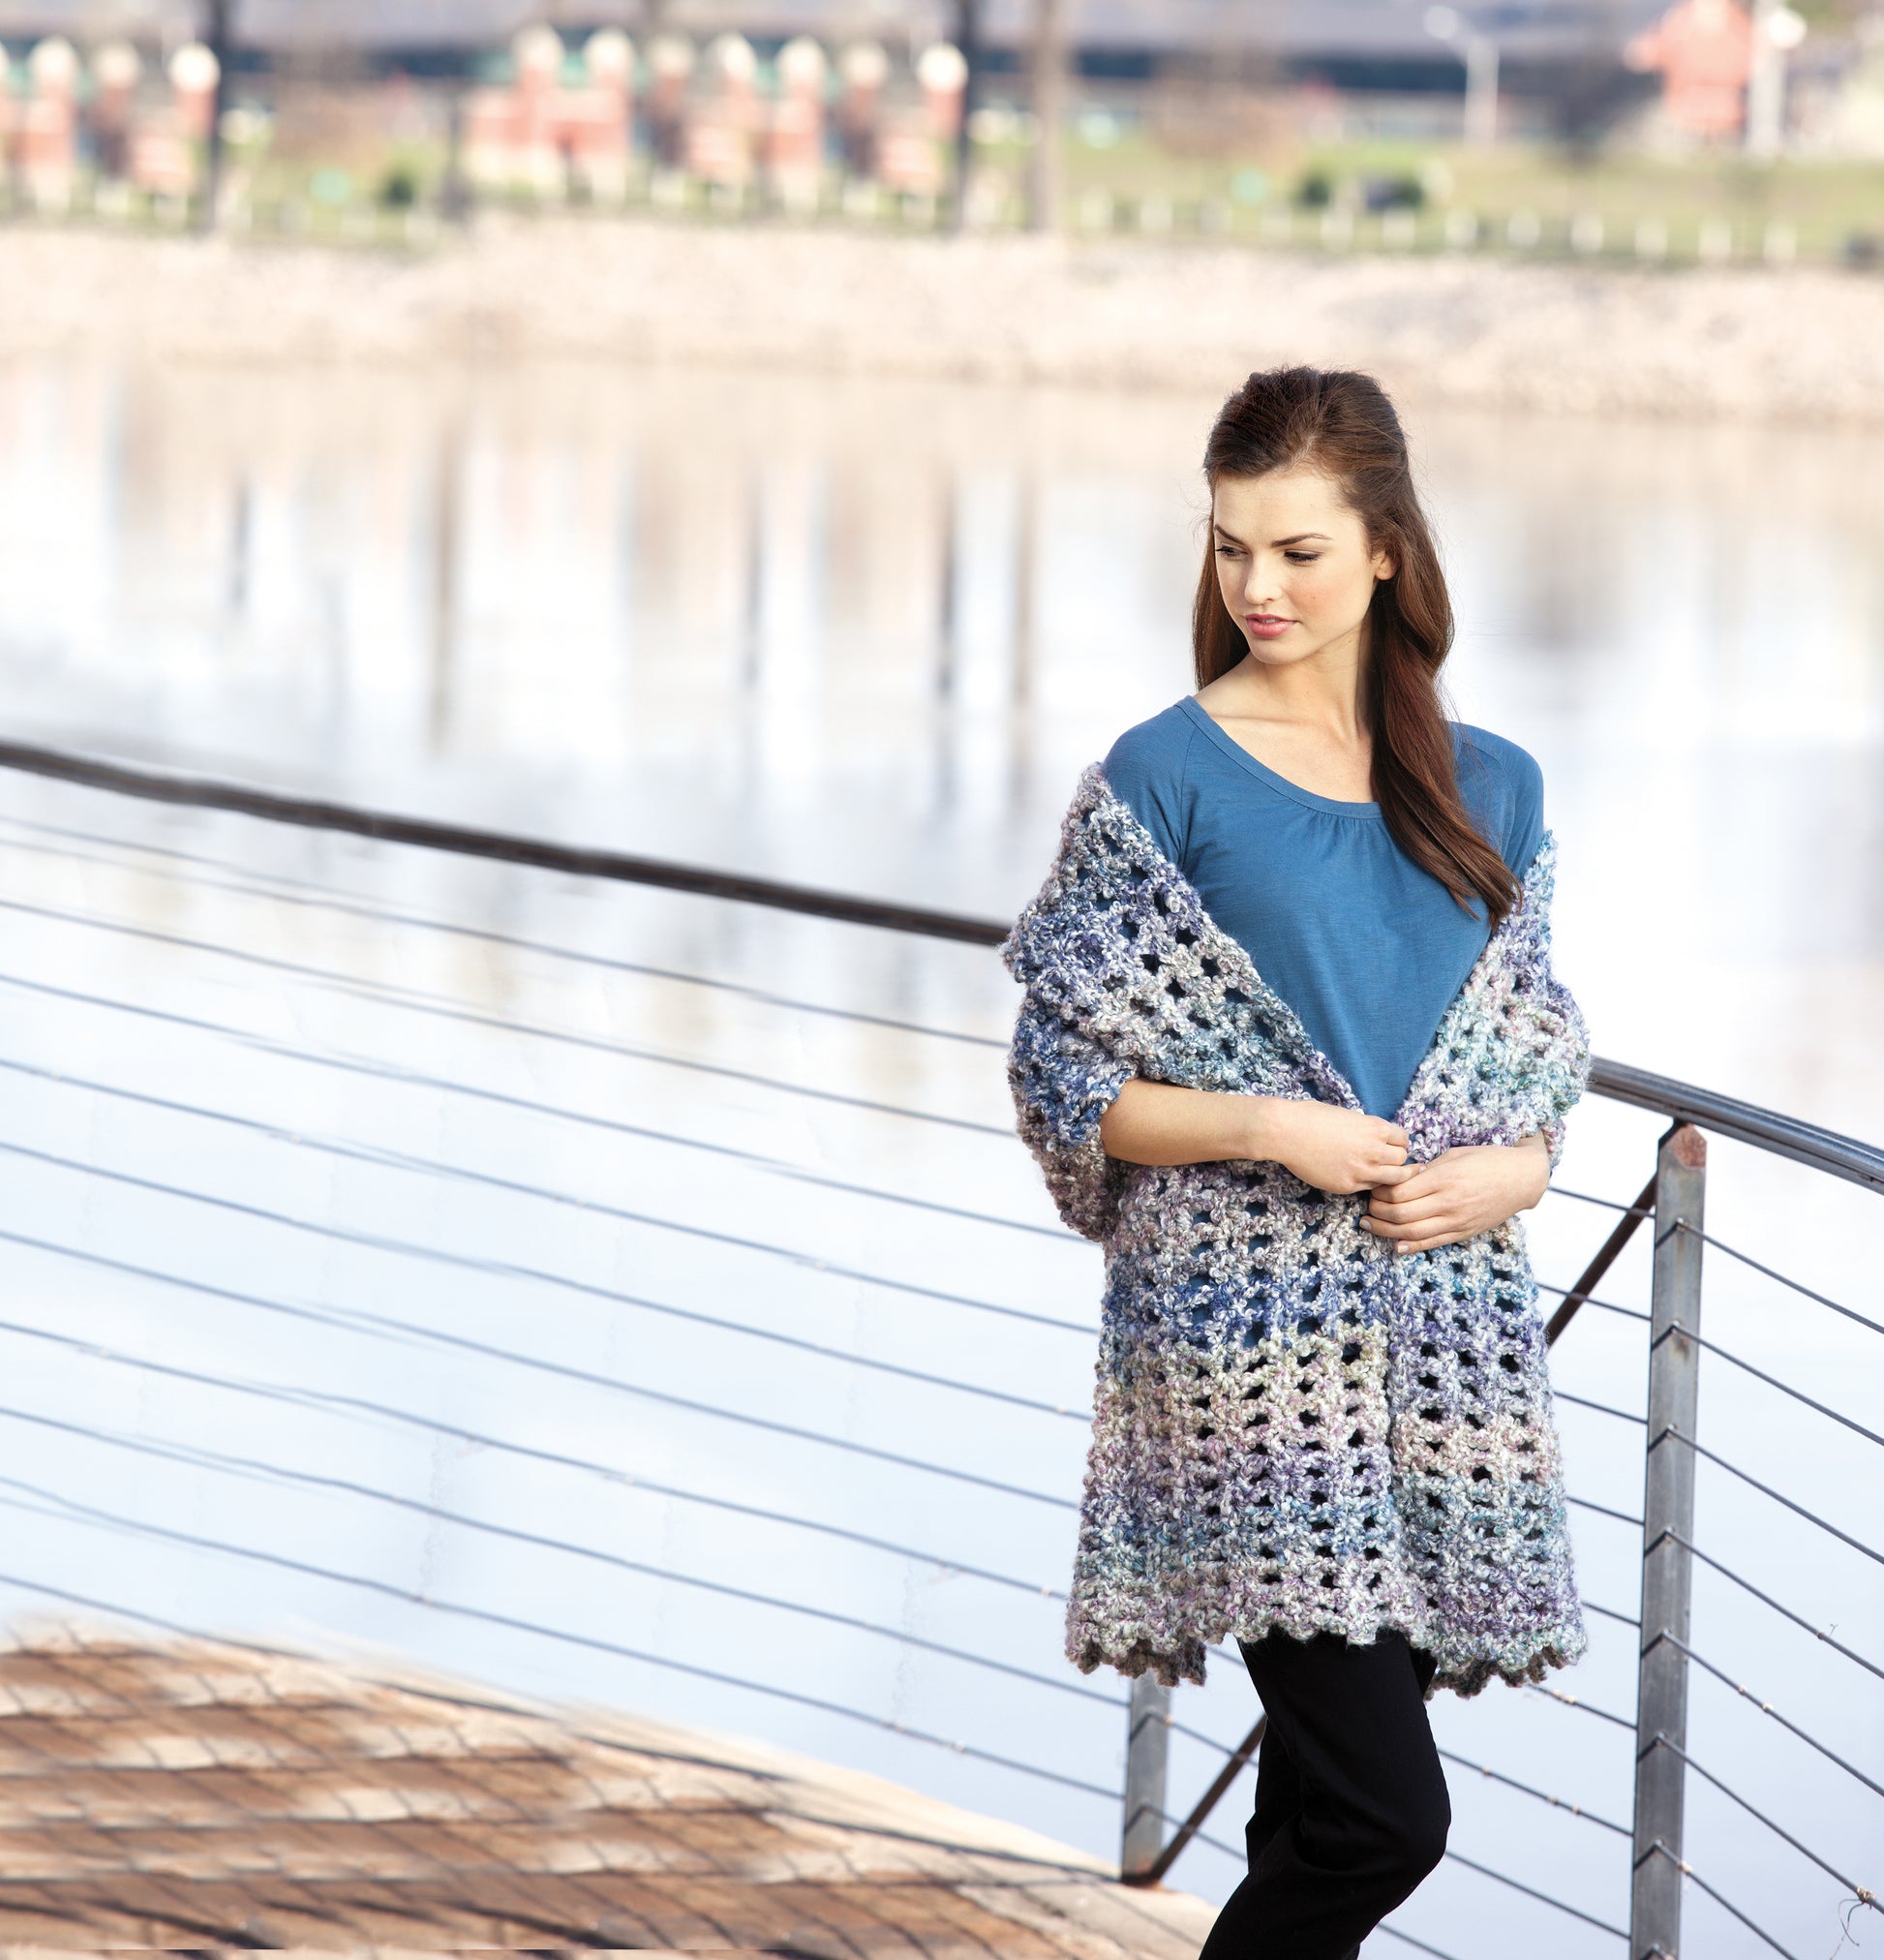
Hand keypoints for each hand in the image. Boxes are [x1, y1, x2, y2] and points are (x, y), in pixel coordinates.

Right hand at [1254, 1099, 1415, 1196]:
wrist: (1286, 1132)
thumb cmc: (1311, 1117)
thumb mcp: (1348, 1116)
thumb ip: (1366, 1128)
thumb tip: (1376, 1137)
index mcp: (1375, 1128)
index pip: (1404, 1139)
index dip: (1398, 1141)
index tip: (1390, 1144)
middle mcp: (1374, 1150)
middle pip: (1402, 1160)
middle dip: (1396, 1159)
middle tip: (1387, 1159)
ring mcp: (1362, 1170)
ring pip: (1394, 1178)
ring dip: (1389, 1175)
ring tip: (1381, 1172)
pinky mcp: (1348, 1186)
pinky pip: (1370, 1187)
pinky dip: (1369, 1182)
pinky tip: (1360, 1176)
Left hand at [1360, 1134, 1550, 1254]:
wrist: (1522, 1179)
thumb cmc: (1487, 1160)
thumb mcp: (1454, 1155)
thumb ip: (1427, 1169)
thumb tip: (1400, 1177)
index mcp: (1444, 1179)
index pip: (1399, 1191)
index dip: (1379, 1191)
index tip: (1372, 1185)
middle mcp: (1449, 1203)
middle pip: (1400, 1214)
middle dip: (1377, 1211)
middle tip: (1367, 1205)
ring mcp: (1457, 1220)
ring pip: (1412, 1232)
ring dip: (1386, 1230)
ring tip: (1369, 1224)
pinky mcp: (1464, 1232)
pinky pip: (1433, 1243)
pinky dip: (1411, 1246)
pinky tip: (1395, 1245)